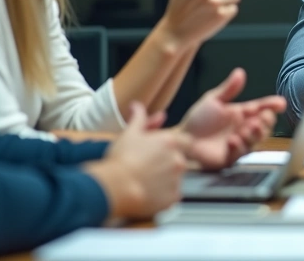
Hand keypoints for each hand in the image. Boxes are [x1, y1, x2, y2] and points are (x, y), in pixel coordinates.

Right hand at [86, 102, 189, 219]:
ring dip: (165, 180)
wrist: (116, 186)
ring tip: (145, 181)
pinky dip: (162, 195)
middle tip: (149, 168)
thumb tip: (137, 106)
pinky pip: (171, 196)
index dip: (177, 146)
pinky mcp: (173, 198)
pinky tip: (147, 193)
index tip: (164, 151)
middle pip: (180, 160)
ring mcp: (177, 180)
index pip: (187, 141)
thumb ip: (138, 118)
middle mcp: (178, 160)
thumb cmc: (122, 159)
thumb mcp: (129, 133)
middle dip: (168, 163)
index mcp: (171, 142)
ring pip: (176, 179)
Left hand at [179, 68, 286, 169]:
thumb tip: (240, 72)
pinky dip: (238, 146)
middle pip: (264, 126)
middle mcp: (243, 129)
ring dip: (254, 134)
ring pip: (255, 141)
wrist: (181, 139)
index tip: (280, 103)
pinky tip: (232, 140)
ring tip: (247, 128)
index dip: (272, 106)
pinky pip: (239, 154)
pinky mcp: (229, 158)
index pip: (261, 108)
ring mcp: (238, 144)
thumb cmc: (197, 121)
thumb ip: (228, 89)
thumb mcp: (213, 100)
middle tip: (263, 117)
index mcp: (241, 114)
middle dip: (266, 122)